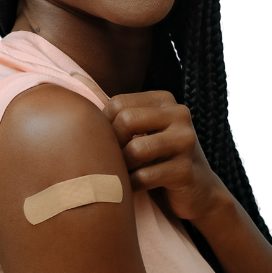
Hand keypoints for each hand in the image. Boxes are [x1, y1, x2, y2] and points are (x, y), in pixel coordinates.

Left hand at [102, 90, 230, 221]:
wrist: (198, 191)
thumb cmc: (160, 158)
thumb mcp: (143, 130)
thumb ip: (117, 112)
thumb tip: (73, 81)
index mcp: (165, 100)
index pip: (118, 104)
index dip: (105, 127)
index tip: (111, 144)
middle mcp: (180, 114)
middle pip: (126, 121)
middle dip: (114, 145)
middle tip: (116, 160)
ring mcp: (186, 142)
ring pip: (135, 150)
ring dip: (123, 167)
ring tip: (125, 173)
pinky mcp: (186, 170)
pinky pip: (144, 177)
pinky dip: (132, 186)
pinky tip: (136, 187)